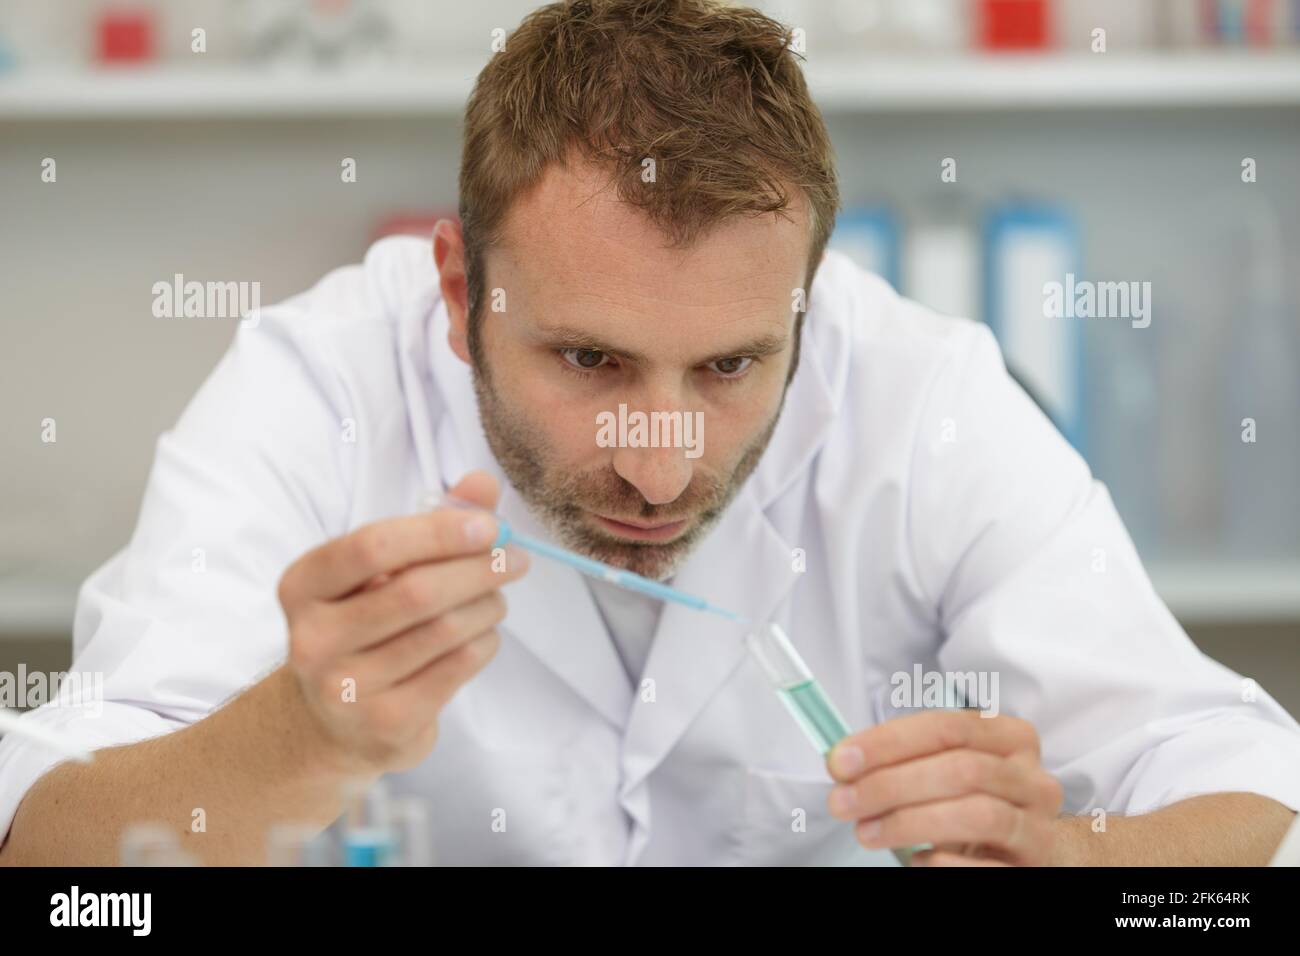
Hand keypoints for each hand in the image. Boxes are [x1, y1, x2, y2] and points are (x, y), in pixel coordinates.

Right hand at [277, 470, 528, 776]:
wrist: (336, 721)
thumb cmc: (367, 625)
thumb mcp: (383, 570)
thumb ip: (432, 523)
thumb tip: (483, 484)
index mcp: (303, 585)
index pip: (371, 546)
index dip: (438, 533)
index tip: (490, 526)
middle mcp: (312, 639)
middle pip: (416, 592)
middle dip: (479, 570)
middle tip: (517, 560)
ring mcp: (345, 688)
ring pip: (444, 631)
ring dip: (488, 606)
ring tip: (497, 598)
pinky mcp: (384, 725)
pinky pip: (456, 668)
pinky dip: (484, 643)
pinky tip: (483, 635)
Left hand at [826, 710, 1062, 865]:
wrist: (1021, 852)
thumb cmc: (970, 802)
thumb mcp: (944, 770)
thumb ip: (903, 759)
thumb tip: (842, 762)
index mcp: (1010, 738)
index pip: (947, 727)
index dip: (889, 741)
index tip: (841, 761)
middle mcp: (1032, 778)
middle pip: (960, 769)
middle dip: (891, 784)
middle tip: (843, 802)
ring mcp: (1037, 826)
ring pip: (975, 814)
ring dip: (909, 822)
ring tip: (866, 832)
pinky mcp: (1033, 868)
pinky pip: (988, 867)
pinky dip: (946, 864)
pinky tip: (915, 861)